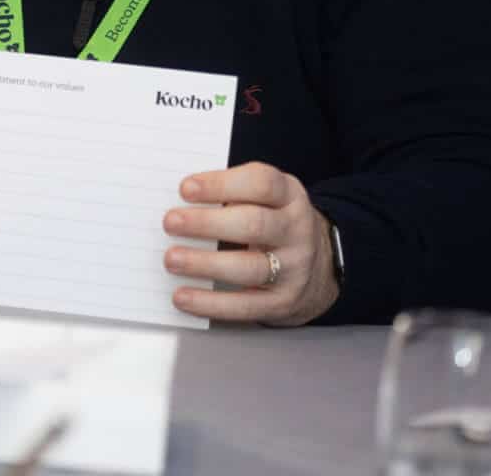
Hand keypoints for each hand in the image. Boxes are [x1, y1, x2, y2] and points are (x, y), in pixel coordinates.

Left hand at [162, 162, 337, 325]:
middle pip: (254, 224)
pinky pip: (244, 306)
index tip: (185, 189)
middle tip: (170, 222)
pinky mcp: (283, 302)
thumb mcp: (265, 198)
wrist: (319, 267)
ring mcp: (294, 268)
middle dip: (207, 223)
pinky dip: (210, 303)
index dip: (221, 184)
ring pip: (249, 267)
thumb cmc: (274, 223)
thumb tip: (181, 204)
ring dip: (204, 264)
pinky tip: (183, 296)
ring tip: (172, 259)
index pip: (261, 183)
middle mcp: (297, 230)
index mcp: (289, 195)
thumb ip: (231, 193)